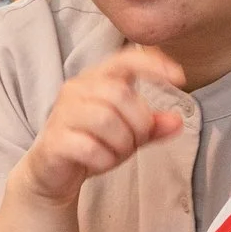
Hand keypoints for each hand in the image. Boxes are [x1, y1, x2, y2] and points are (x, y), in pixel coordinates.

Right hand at [12, 45, 188, 205]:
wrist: (51, 171)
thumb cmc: (91, 144)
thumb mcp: (127, 133)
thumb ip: (151, 126)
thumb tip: (177, 121)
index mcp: (96, 79)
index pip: (125, 60)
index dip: (153, 64)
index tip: (179, 77)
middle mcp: (76, 89)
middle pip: (120, 95)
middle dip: (138, 124)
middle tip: (134, 143)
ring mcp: (62, 113)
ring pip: (106, 120)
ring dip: (122, 144)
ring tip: (116, 153)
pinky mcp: (55, 139)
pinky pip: (91, 148)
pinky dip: (104, 160)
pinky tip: (100, 163)